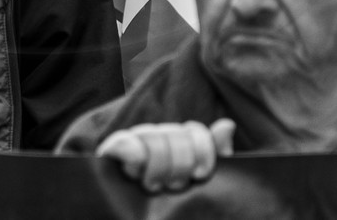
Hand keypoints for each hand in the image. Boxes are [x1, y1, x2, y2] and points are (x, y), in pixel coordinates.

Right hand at [96, 118, 236, 192]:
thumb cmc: (176, 212)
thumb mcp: (200, 185)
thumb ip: (215, 156)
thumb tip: (226, 125)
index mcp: (177, 145)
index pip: (193, 130)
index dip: (202, 149)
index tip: (201, 174)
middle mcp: (155, 140)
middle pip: (173, 132)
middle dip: (180, 164)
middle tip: (175, 187)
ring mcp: (132, 146)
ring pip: (151, 135)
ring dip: (158, 164)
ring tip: (155, 187)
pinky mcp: (110, 156)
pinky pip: (122, 141)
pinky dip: (132, 151)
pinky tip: (137, 170)